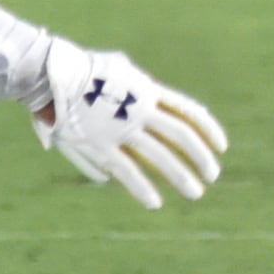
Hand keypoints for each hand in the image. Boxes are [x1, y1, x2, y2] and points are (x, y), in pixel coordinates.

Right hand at [29, 39, 226, 210]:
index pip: (188, 111)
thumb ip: (133, 88)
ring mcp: (121, 129)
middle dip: (201, 157)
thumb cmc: (81, 70)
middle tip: (213, 175)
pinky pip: (127, 171)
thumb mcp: (117, 69)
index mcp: (147, 91)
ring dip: (181, 176)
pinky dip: (142, 188)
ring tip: (196, 193)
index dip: (208, 129)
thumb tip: (145, 94)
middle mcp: (140, 110)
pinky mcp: (100, 145)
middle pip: (181, 136)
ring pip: (160, 157)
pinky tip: (155, 203)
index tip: (222, 146)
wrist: (51, 75)